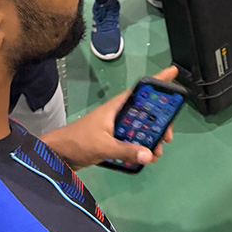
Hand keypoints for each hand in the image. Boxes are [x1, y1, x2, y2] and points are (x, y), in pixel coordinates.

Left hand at [44, 66, 179, 168]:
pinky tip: (145, 158)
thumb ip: (127, 150)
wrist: (58, 155)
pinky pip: (133, 141)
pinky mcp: (113, 140)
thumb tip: (149, 154)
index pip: (141, 90)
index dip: (157, 81)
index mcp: (117, 107)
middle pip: (146, 113)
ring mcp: (116, 127)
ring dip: (151, 140)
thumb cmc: (79, 141)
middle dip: (160, 123)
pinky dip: (141, 148)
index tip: (173, 74)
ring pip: (141, 129)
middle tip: (167, 137)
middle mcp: (119, 114)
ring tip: (156, 153)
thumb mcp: (104, 145)